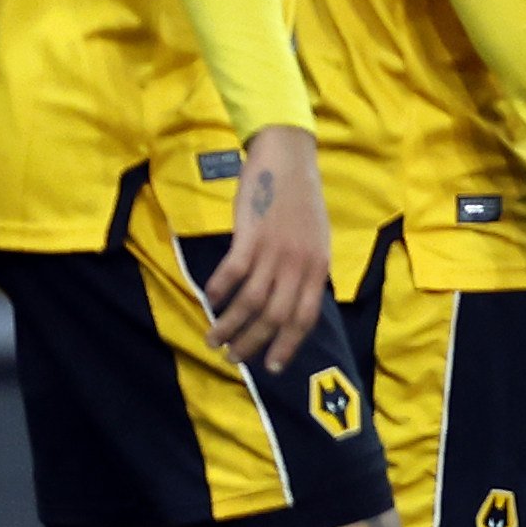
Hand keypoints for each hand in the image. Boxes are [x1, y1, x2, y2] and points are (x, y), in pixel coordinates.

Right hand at [203, 125, 332, 374]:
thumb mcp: (316, 240)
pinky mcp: (251, 235)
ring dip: (229, 325)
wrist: (290, 159)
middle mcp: (299, 263)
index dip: (287, 346)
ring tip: (213, 340)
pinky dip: (218, 290)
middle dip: (252, 344)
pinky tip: (207, 301)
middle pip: (275, 317)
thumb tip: (295, 306)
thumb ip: (307, 272)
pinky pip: (232, 272)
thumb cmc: (301, 201)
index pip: (305, 318)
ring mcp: (275, 250)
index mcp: (318, 267)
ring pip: (250, 301)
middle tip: (233, 358)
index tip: (271, 367)